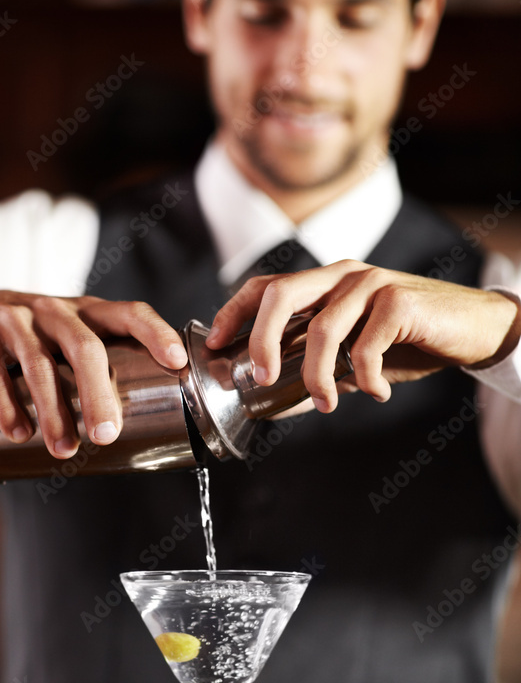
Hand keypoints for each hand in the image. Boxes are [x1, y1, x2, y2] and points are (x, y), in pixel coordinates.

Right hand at [0, 289, 187, 457]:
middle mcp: (55, 310)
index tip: (177, 361)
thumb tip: (147, 425)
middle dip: (97, 394)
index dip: (156, 333)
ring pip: (38, 365)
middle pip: (83, 347)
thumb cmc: (40, 336)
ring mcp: (16, 320)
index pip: (130, 313)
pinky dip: (6, 405)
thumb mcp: (74, 337)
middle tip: (106, 435)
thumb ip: (104, 366)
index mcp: (89, 311)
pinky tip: (19, 433)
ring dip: (52, 412)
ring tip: (64, 449)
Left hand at [206, 261, 520, 412]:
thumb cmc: (406, 341)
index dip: (233, 312)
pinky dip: (365, 378)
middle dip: (259, 339)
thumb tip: (271, 407)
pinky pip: (365, 345)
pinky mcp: (399, 300)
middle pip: (280, 294)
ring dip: (317, 377)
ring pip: (322, 328)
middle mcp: (342, 275)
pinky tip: (377, 392)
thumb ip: (314, 374)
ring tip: (327, 404)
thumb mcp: (351, 360)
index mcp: (324, 283)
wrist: (469, 330)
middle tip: (258, 379)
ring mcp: (371, 283)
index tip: (214, 344)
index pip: (265, 286)